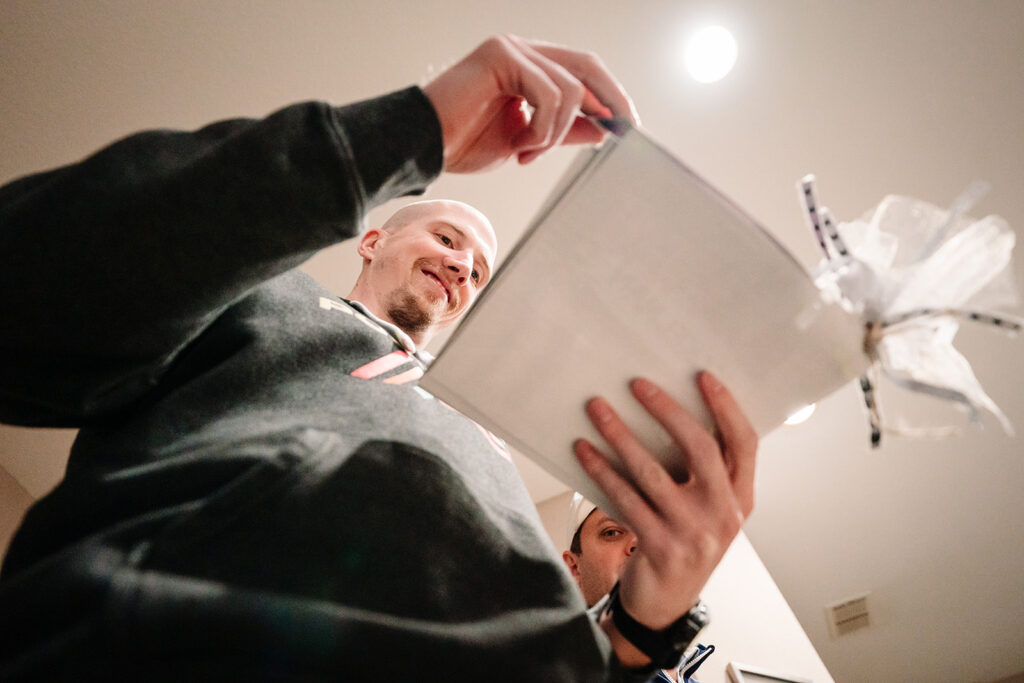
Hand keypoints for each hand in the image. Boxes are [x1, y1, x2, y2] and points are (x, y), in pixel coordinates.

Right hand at [422, 34, 638, 172]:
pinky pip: (550, 93)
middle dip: (611, 99)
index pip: (582, 71)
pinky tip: (521, 148)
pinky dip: (544, 129)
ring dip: (558, 132)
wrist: (424, 148)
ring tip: (529, 153)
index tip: (630, 126)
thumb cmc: (464, 144)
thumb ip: (564, 130)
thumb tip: (605, 129)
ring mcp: (511, 49)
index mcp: (528, 66)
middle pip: (587, 65)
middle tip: (623, 131)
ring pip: (570, 87)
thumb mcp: (528, 142)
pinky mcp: (502, 56)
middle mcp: (521, 50)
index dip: (610, 96)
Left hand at [573, 372, 756, 666]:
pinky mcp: (660, 547)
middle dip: (666, 410)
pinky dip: (602, 470)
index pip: (744, 443)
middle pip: (700, 448)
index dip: (726, 407)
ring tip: (597, 409)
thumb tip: (670, 411)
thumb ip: (706, 473)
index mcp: (742, 498)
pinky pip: (626, 498)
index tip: (703, 376)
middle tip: (637, 384)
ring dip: (620, 435)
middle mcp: (724, 514)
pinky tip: (584, 450)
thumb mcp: (709, 511)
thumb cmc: (685, 543)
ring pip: (652, 471)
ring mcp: (693, 534)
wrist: (665, 604)